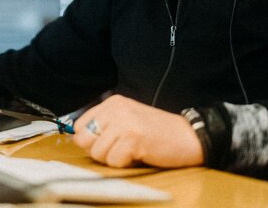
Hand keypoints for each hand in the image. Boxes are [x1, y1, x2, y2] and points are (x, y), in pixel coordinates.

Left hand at [73, 94, 203, 167]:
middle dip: (98, 151)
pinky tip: (137, 155)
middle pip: (84, 139)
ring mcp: (124, 122)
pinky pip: (114, 161)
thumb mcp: (127, 118)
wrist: (187, 136)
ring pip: (98, 153)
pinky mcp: (133, 138)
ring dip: (112, 159)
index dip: (88, 140)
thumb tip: (80, 138)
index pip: (79, 124)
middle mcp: (115, 109)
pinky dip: (124, 164)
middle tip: (117, 151)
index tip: (103, 144)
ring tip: (129, 152)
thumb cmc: (156, 131)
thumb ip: (106, 124)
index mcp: (112, 103)